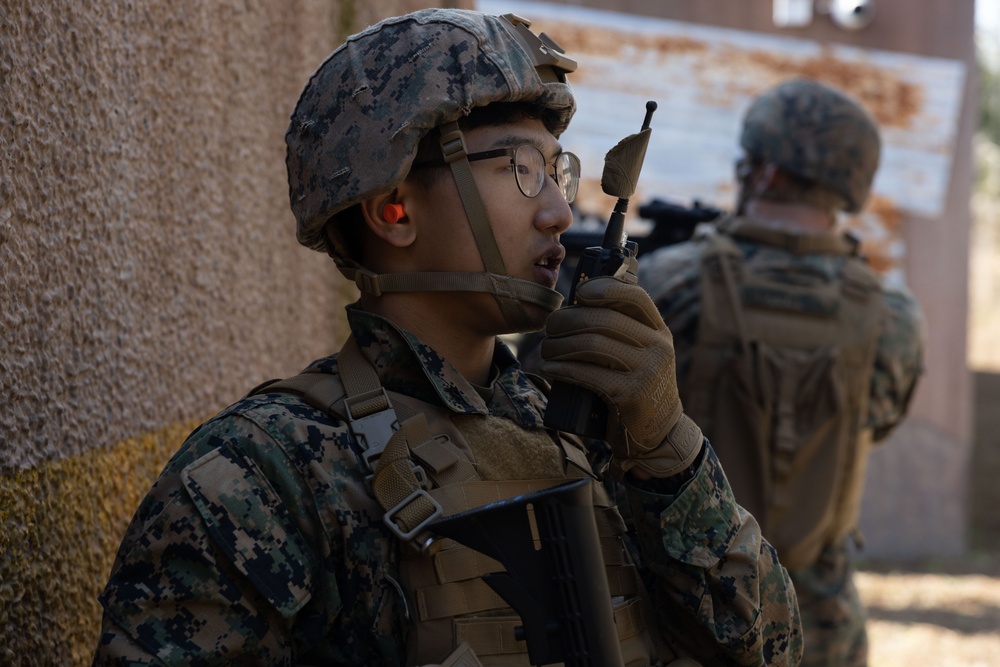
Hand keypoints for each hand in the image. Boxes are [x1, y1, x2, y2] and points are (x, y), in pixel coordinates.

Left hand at [540, 276, 700, 478]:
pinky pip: (587, 373)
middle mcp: (658, 347)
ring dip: (559, 345)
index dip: (602, 288)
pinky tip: (549, 368)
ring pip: (592, 344)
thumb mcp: (641, 353)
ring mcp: (647, 371)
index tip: (578, 294)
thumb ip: (622, 329)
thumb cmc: (636, 385)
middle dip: (567, 320)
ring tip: (546, 350)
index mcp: (659, 330)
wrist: (657, 432)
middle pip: (603, 319)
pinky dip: (562, 368)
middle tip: (549, 328)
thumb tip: (577, 302)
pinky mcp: (631, 395)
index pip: (634, 296)